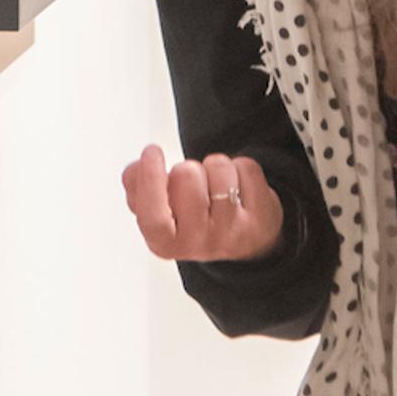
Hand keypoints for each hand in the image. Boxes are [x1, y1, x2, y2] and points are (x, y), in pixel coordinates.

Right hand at [121, 145, 285, 263]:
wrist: (243, 242)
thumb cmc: (194, 219)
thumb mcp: (158, 210)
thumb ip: (137, 189)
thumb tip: (134, 170)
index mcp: (165, 243)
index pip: (153, 216)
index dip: (150, 180)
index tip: (151, 151)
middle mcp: (199, 245)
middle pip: (186, 179)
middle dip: (187, 167)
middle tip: (191, 180)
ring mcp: (233, 234)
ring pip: (218, 169)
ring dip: (215, 166)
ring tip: (215, 184)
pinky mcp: (261, 219)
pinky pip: (246, 169)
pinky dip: (241, 168)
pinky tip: (239, 188)